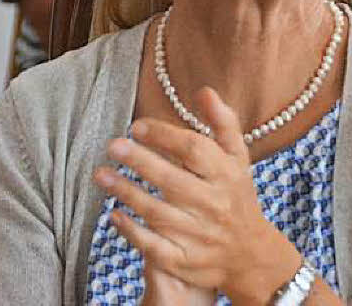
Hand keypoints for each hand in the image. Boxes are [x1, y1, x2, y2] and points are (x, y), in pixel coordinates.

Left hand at [94, 88, 300, 303]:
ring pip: (156, 212)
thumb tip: (203, 91)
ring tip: (101, 174)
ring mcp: (198, 234)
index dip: (164, 136)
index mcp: (227, 175)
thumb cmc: (237, 196)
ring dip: (126, 192)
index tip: (138, 126)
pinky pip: (152, 246)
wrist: (250, 253)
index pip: (194, 150)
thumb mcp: (238, 158)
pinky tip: (113, 214)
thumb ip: (222, 123)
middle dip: (140, 161)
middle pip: (172, 180)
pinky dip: (130, 230)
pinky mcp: (183, 260)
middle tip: (113, 145)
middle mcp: (213, 204)